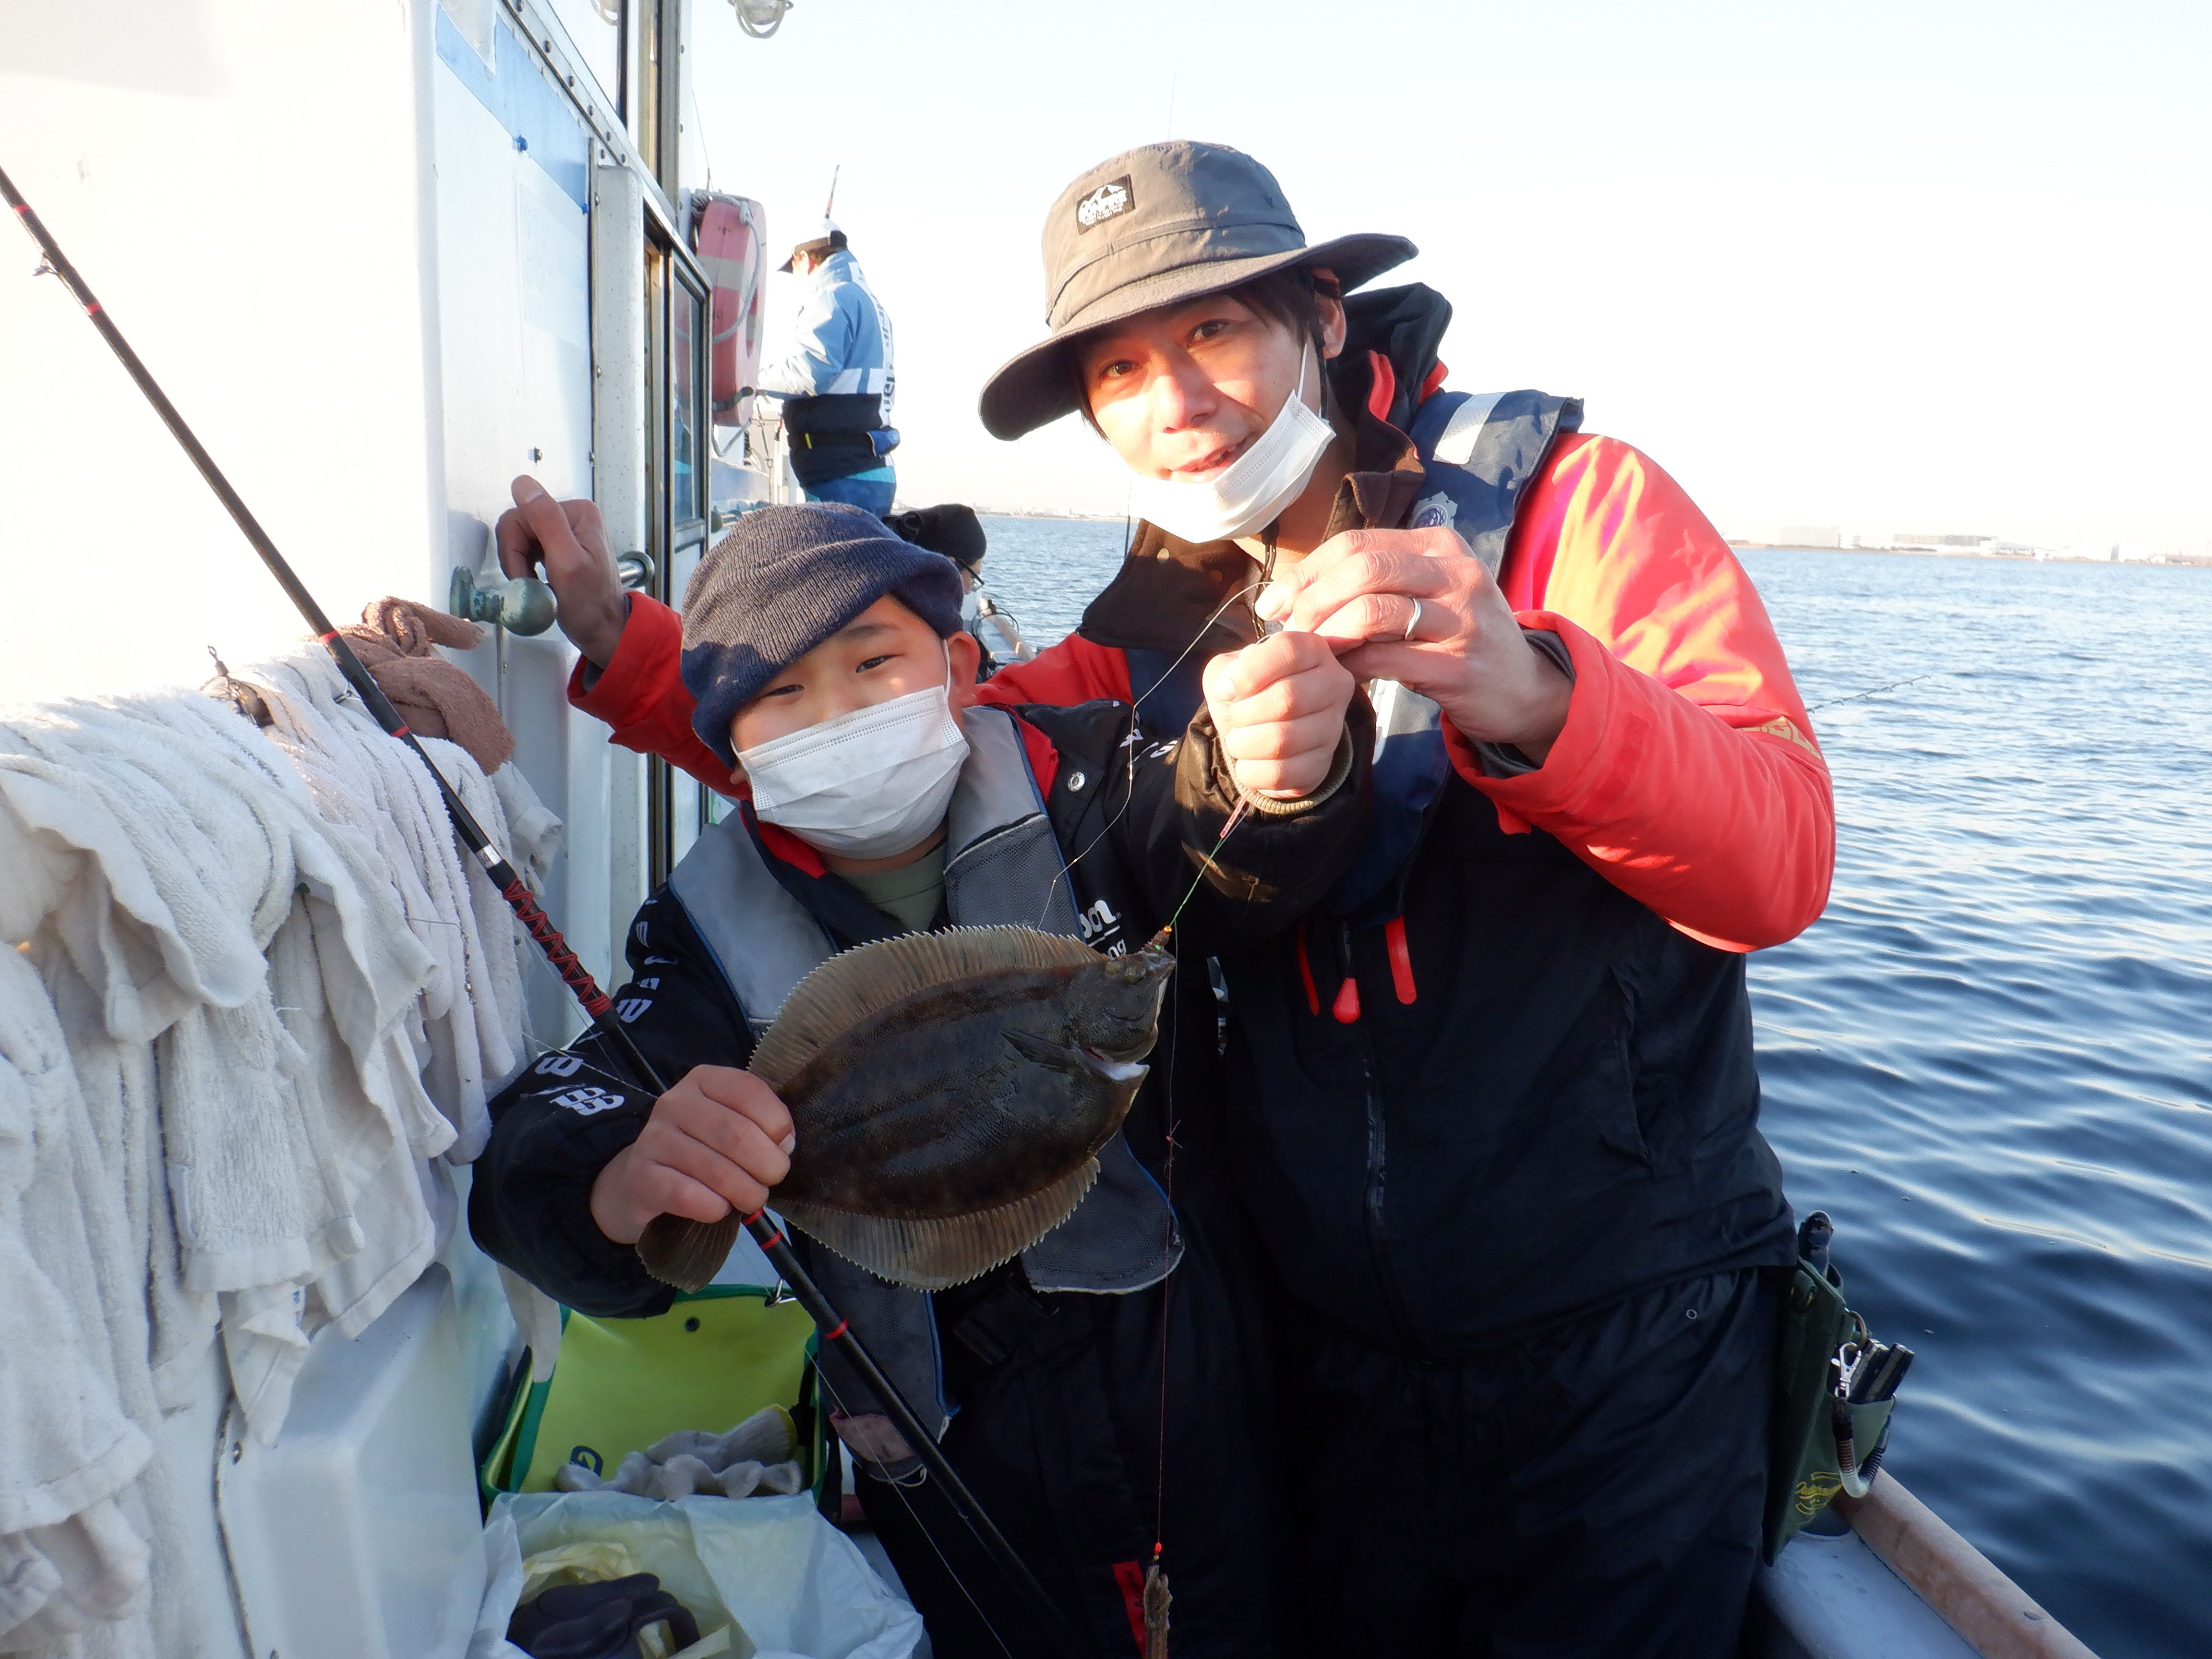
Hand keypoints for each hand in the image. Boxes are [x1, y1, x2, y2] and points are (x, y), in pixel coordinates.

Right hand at [495, 476, 627, 666]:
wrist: (605, 631)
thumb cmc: (591, 605)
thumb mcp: (568, 562)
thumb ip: (546, 521)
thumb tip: (524, 484)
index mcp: (577, 512)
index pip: (521, 516)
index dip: (514, 548)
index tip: (525, 575)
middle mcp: (571, 516)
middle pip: (517, 526)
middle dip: (516, 558)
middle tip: (528, 584)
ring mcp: (564, 532)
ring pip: (518, 540)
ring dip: (519, 565)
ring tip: (537, 586)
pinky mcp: (557, 548)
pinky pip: (526, 550)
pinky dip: (525, 569)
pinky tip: (539, 583)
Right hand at [589, 1066, 794, 1244]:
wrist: (643, 1180)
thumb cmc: (701, 1149)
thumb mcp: (731, 1124)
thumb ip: (761, 1126)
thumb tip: (784, 1144)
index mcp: (703, 1080)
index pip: (749, 1091)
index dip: (777, 1124)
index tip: (783, 1146)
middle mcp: (674, 1102)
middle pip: (736, 1133)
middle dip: (768, 1165)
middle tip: (771, 1180)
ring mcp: (653, 1139)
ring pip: (716, 1170)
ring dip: (746, 1192)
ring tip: (751, 1198)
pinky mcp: (640, 1177)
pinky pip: (688, 1196)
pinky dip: (715, 1207)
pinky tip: (720, 1207)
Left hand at [1200, 630, 1355, 798]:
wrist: (1259, 730)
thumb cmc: (1248, 692)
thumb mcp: (1230, 669)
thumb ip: (1227, 670)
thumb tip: (1229, 688)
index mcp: (1312, 650)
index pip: (1288, 651)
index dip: (1249, 673)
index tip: (1225, 690)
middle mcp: (1333, 684)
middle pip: (1287, 699)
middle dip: (1244, 713)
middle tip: (1235, 717)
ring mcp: (1333, 727)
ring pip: (1282, 741)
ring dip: (1244, 743)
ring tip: (1239, 740)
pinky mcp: (1322, 764)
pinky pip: (1281, 773)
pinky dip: (1251, 771)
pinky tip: (1248, 762)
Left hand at [1256, 526, 1571, 761]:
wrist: (1524, 686)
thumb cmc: (1458, 637)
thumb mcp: (1427, 593)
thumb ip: (1375, 583)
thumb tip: (1297, 592)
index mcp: (1440, 545)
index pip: (1358, 542)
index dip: (1307, 570)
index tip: (1274, 601)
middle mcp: (1456, 573)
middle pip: (1363, 568)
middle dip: (1312, 599)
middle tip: (1288, 630)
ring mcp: (1462, 618)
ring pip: (1372, 611)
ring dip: (1328, 634)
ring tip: (1311, 653)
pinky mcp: (1459, 665)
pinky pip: (1386, 659)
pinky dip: (1352, 666)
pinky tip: (1340, 675)